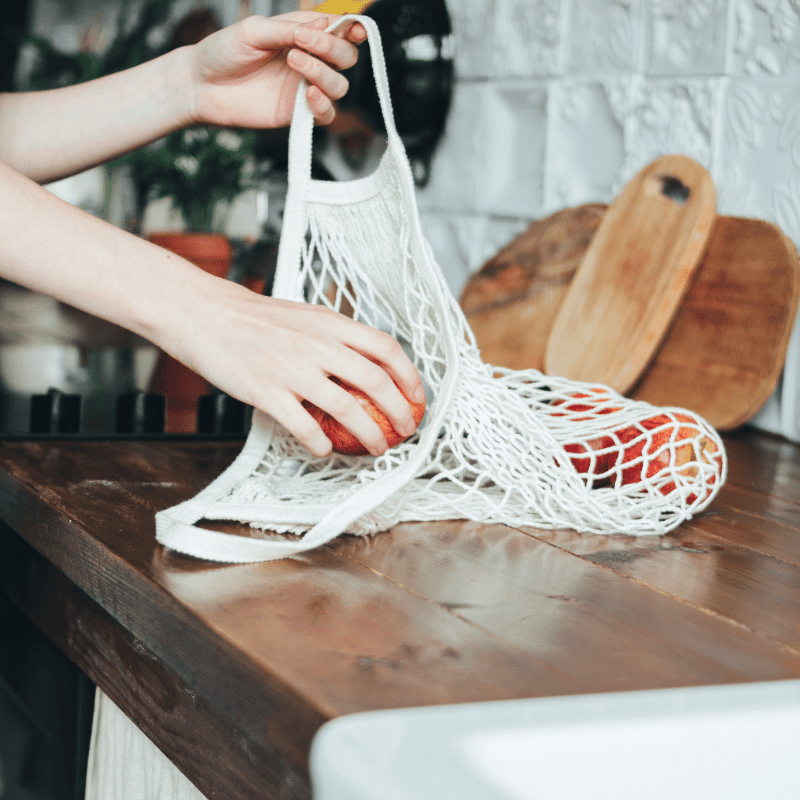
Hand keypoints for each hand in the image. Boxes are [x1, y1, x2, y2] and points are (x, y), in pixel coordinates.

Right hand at [164, 276, 424, 457]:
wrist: (204, 315)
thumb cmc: (254, 318)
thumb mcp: (304, 316)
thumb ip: (334, 336)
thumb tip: (367, 362)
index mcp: (329, 323)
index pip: (384, 347)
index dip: (408, 375)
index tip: (416, 396)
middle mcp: (316, 344)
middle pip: (374, 381)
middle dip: (399, 411)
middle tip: (406, 429)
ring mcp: (291, 369)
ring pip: (345, 408)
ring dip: (369, 435)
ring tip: (377, 449)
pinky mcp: (265, 391)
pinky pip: (303, 426)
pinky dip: (320, 443)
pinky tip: (324, 450)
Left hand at [187, 12, 366, 128]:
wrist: (201, 84)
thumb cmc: (224, 51)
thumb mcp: (255, 30)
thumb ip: (290, 28)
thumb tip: (326, 24)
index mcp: (302, 35)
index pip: (340, 32)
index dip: (353, 29)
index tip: (353, 29)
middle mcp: (310, 61)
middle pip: (347, 58)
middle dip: (333, 49)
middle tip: (303, 43)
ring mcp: (305, 88)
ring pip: (340, 86)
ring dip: (323, 72)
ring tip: (293, 62)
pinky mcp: (298, 114)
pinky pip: (327, 115)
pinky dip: (323, 104)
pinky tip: (307, 93)